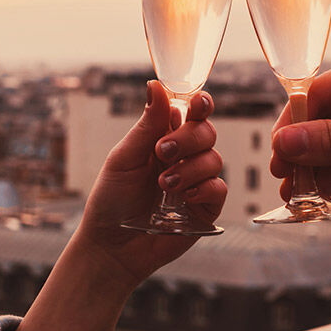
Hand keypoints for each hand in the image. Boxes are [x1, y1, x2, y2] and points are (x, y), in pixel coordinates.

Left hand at [75, 80, 226, 286]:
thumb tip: (155, 85)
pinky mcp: (205, 208)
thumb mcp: (124, 158)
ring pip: (214, 158)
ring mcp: (197, 182)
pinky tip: (182, 196)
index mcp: (164, 138)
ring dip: (189, 168)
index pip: (190, 113)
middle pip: (206, 131)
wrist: (111, 245)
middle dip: (187, 138)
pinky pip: (219, 188)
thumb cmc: (111, 200)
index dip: (199, 104)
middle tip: (162, 152)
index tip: (197, 104)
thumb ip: (147, 125)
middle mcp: (184, 157)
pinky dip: (202, 187)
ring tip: (163, 183)